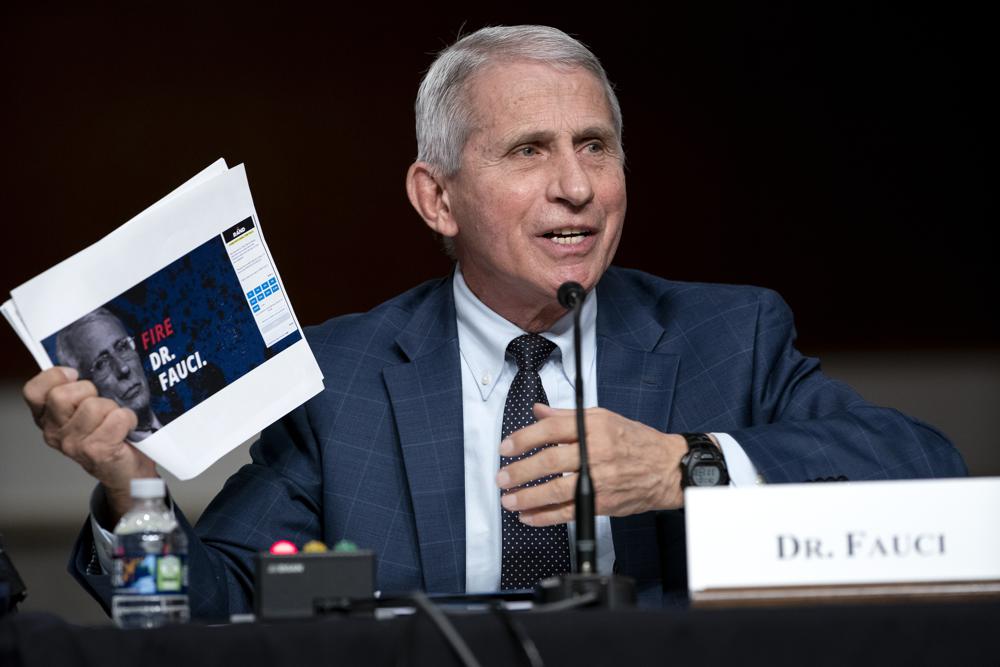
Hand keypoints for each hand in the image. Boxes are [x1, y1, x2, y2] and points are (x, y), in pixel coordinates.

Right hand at [23, 366, 156, 518]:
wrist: (128, 470)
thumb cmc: (109, 434)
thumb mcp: (86, 409)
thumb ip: (78, 389)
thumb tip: (88, 363)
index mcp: (47, 417)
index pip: (34, 390)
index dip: (55, 377)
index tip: (75, 376)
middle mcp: (54, 432)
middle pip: (63, 395)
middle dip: (90, 391)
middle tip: (102, 404)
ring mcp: (73, 445)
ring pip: (94, 406)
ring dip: (113, 408)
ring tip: (116, 420)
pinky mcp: (96, 452)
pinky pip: (117, 418)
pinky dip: (128, 419)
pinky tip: (127, 428)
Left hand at [496, 404, 687, 525]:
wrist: (666, 468)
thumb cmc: (635, 441)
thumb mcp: (603, 418)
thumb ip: (566, 416)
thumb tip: (538, 411)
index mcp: (593, 427)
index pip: (551, 429)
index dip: (524, 438)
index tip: (506, 447)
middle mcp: (595, 452)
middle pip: (549, 460)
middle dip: (520, 471)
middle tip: (502, 477)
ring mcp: (599, 479)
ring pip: (556, 490)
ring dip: (528, 497)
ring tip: (509, 499)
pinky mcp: (602, 502)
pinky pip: (568, 512)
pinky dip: (545, 517)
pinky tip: (528, 516)